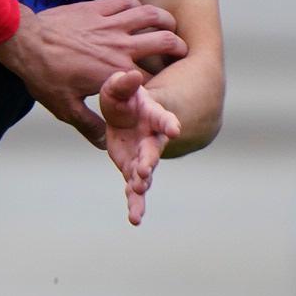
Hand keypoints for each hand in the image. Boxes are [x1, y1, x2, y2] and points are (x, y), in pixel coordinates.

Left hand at [0, 0, 184, 143]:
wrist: (24, 41)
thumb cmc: (44, 75)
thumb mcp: (66, 108)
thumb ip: (89, 126)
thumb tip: (105, 145)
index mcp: (117, 74)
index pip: (154, 80)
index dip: (164, 83)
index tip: (168, 86)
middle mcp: (120, 47)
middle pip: (165, 41)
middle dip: (179, 47)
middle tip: (181, 52)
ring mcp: (110, 25)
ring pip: (151, 15)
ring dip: (165, 20)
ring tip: (169, 26)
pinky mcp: (98, 8)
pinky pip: (126, 1)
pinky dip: (137, 5)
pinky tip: (137, 11)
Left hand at [101, 65, 181, 224]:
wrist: (134, 114)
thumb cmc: (129, 98)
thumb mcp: (122, 87)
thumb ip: (123, 83)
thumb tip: (129, 77)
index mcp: (153, 115)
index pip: (162, 118)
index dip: (168, 122)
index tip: (173, 128)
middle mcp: (153, 138)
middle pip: (153, 150)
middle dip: (149, 160)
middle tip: (144, 171)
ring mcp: (144, 156)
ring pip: (146, 173)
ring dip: (141, 185)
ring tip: (138, 194)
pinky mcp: (133, 168)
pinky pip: (135, 187)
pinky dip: (135, 201)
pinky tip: (135, 219)